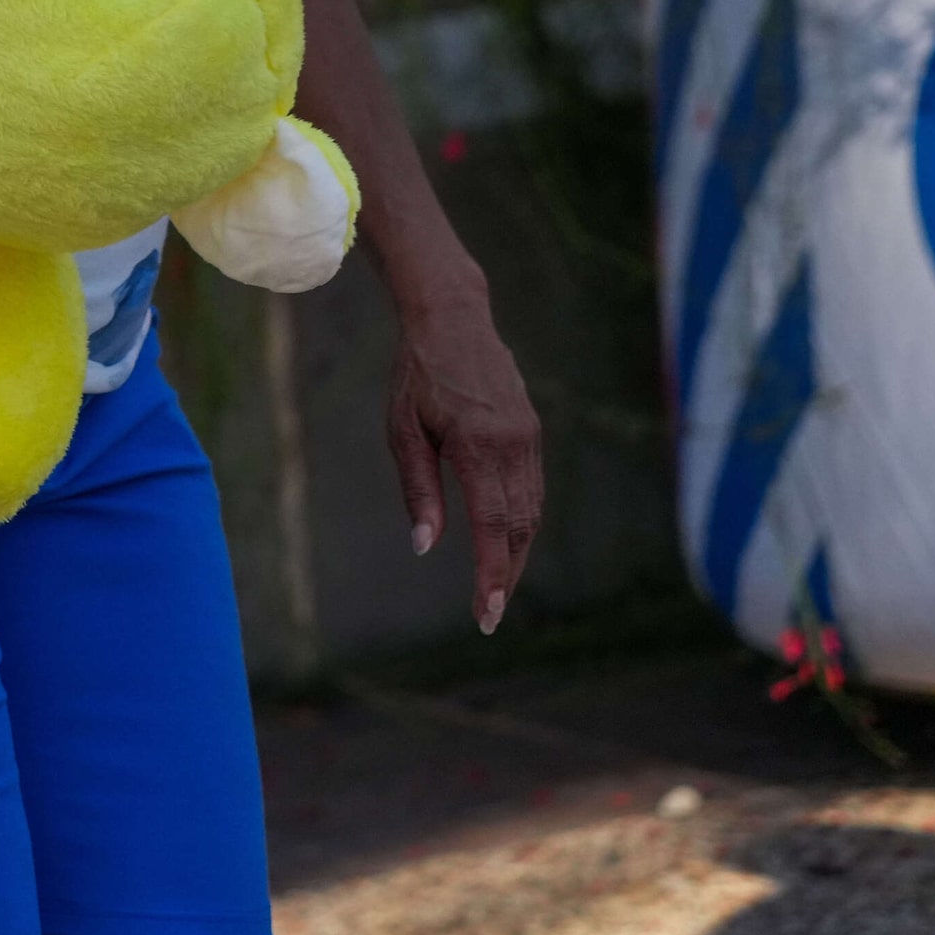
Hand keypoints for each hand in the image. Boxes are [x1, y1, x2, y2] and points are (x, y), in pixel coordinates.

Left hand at [386, 282, 544, 633]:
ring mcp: (529, 438)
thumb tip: (425, 547)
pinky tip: (505, 542)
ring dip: (515, 553)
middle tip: (489, 616)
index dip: (492, 574)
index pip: (492, 525)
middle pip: (518, 527)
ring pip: (531, 511)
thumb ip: (418, 490)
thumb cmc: (418, 375)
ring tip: (496, 588)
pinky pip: (532, 489)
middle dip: (505, 575)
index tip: (487, 614)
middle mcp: (513, 444)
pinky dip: (521, 523)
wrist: (454, 319)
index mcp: (479, 445)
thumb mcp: (403, 430)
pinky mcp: (532, 433)